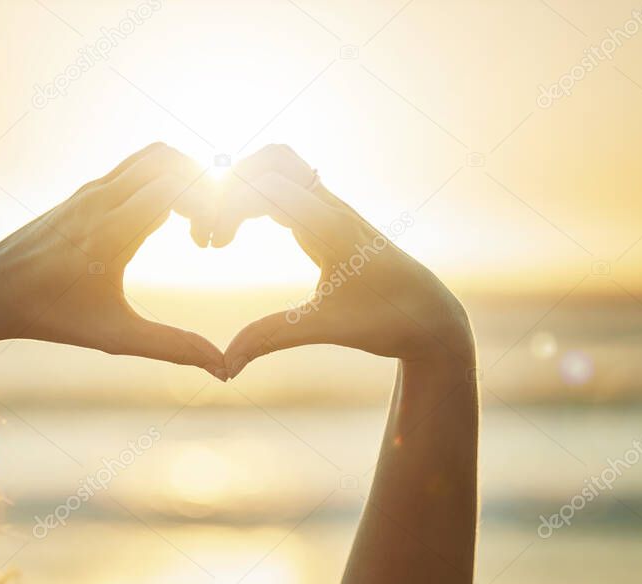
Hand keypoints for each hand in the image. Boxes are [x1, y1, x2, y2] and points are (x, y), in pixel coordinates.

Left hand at [0, 142, 227, 378]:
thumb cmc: (52, 315)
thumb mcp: (116, 337)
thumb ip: (173, 347)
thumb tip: (223, 369)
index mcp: (111, 230)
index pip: (173, 187)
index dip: (206, 205)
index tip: (209, 241)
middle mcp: (102, 200)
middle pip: (168, 159)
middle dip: (201, 186)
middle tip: (208, 227)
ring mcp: (92, 190)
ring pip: (152, 155)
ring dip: (183, 177)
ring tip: (193, 220)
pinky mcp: (87, 191)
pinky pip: (135, 167)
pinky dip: (162, 180)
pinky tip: (166, 219)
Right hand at [217, 145, 473, 376]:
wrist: (431, 316)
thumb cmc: (388, 321)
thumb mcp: (327, 328)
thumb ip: (272, 337)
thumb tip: (225, 365)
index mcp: (331, 226)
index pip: (267, 186)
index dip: (228, 206)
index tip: (212, 246)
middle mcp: (331, 207)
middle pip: (271, 159)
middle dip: (231, 185)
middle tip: (210, 234)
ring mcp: (330, 208)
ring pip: (278, 166)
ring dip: (241, 187)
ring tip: (219, 234)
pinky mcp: (327, 218)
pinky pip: (283, 186)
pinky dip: (251, 198)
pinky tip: (234, 234)